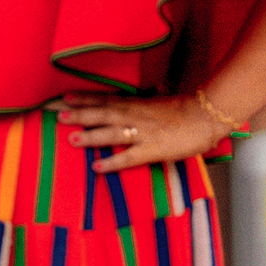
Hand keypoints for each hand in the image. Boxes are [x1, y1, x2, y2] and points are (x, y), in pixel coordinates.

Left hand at [56, 91, 230, 172]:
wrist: (206, 116)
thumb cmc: (189, 110)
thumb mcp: (163, 102)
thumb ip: (148, 104)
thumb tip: (142, 101)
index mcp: (138, 103)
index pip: (106, 99)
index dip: (86, 98)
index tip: (67, 97)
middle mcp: (135, 116)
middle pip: (102, 113)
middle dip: (80, 114)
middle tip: (59, 116)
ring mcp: (142, 133)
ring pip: (110, 133)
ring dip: (89, 135)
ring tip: (70, 138)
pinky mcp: (152, 150)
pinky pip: (128, 158)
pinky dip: (112, 162)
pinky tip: (97, 168)